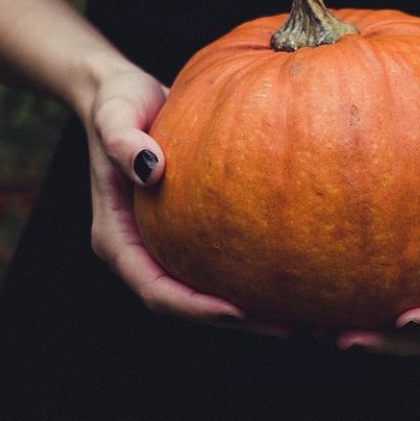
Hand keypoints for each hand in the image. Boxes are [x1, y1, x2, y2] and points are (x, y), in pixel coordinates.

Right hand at [83, 67, 287, 336]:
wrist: (124, 93)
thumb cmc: (117, 102)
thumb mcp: (114, 114)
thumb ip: (123, 141)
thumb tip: (151, 169)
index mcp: (117, 239)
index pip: (155, 289)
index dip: (193, 307)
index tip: (236, 311)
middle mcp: (142, 250)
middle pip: (187, 303)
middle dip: (237, 321)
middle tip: (291, 327)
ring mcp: (166, 244)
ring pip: (208, 290)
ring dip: (253, 308)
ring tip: (305, 314)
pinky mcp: (190, 231)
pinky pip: (223, 262)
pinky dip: (254, 273)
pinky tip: (298, 271)